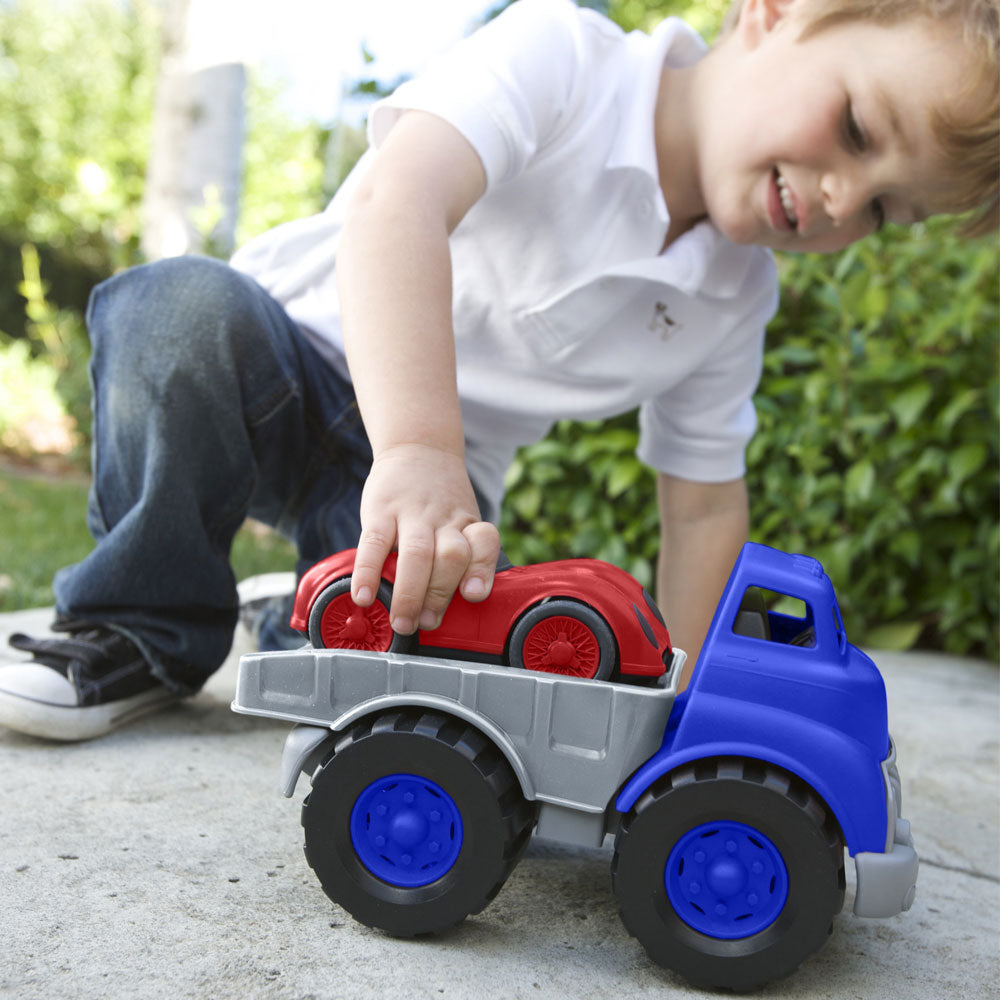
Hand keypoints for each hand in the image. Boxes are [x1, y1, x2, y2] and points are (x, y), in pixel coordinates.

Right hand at [350, 444, 501, 634]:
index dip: (481, 569)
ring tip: (402, 622)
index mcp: (467, 524)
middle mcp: (444, 519)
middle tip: (428, 623)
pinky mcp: (381, 510)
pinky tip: (364, 595)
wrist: (417, 446)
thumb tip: (451, 606)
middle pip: (451, 557)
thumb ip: (461, 556)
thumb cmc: (441, 498)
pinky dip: (368, 572)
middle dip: (440, 595)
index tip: (473, 594)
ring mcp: (412, 513)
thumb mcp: (462, 518)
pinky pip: (374, 543)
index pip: (484, 544)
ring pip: (417, 555)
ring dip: (409, 594)